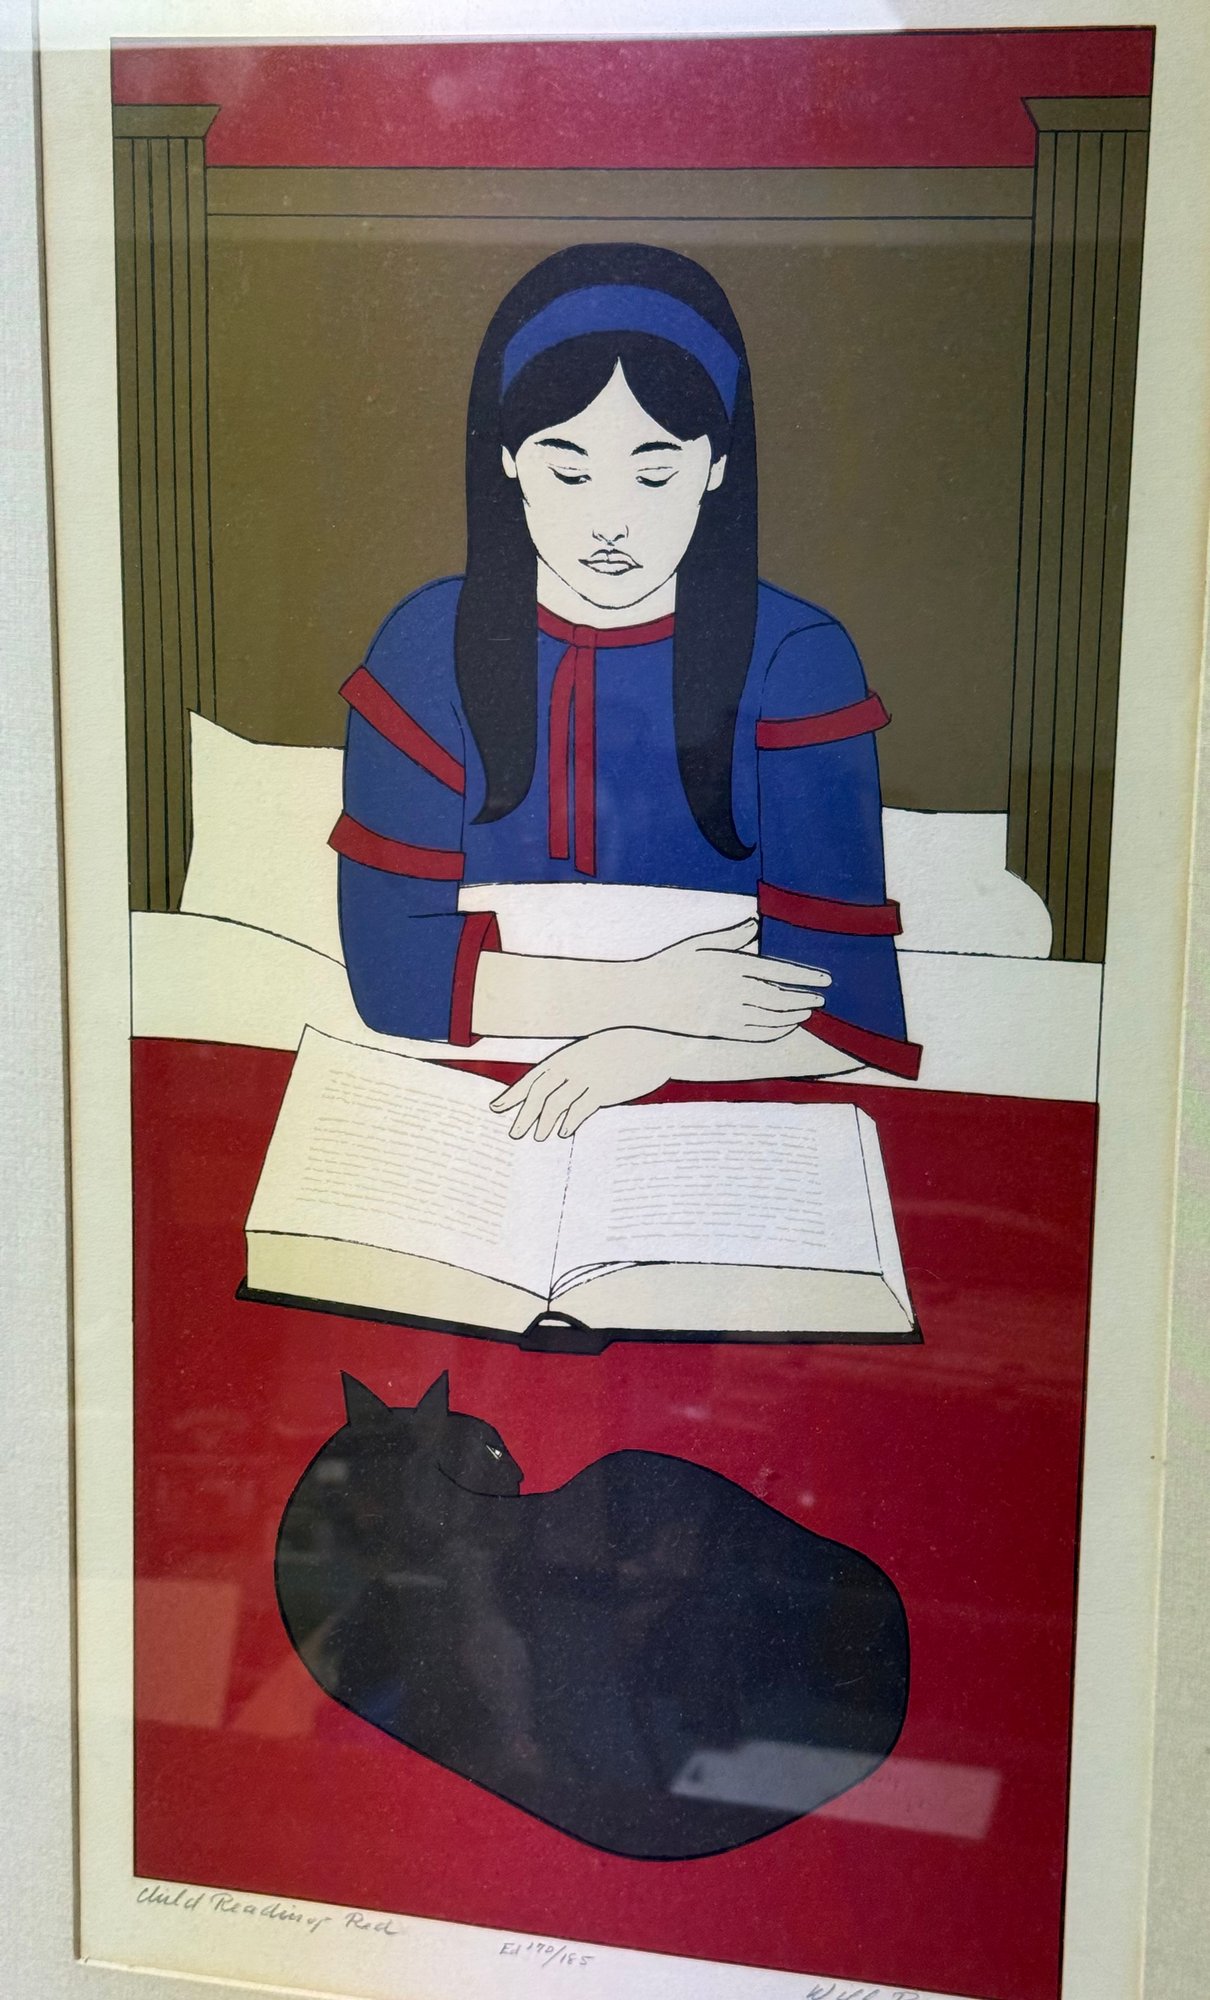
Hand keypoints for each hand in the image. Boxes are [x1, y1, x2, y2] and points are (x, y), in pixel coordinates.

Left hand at [490, 1029, 684, 1139]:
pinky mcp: (605, 1090)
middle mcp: (573, 1065)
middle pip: (540, 1093)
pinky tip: (564, 1132)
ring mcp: (589, 1077)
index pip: (533, 1077)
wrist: (654, 1048)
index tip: (497, 1107)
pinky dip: (570, 1122)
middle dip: (524, 1114)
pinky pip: (581, 1109)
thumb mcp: (592, 1052)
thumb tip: (554, 1091)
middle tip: (514, 1133)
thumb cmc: (622, 1050)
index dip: (513, 1094)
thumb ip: (572, 1069)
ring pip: (558, 1103)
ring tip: (539, 1137)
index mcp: (567, 1055)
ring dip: (545, 1123)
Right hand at [633, 916, 829, 1040]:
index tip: (825, 980)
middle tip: (821, 999)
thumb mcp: (699, 943)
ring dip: (793, 1017)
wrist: (642, 995)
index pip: (779, 972)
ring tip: (807, 1013)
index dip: (805, 977)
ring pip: (770, 1019)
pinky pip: (755, 1035)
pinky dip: (775, 1032)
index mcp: (731, 965)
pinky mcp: (718, 1031)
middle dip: (804, 999)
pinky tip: (785, 1028)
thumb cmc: (670, 963)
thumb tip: (755, 924)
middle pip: (780, 999)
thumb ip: (731, 936)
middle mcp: (733, 991)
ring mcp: (726, 1014)